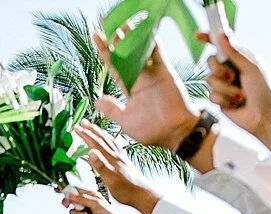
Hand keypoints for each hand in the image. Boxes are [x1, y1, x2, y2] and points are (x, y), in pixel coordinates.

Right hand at [61, 187, 123, 213]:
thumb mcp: (96, 203)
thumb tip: (70, 195)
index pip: (75, 189)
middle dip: (68, 203)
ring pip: (72, 212)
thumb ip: (82, 199)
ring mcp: (83, 212)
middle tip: (67, 204)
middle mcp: (85, 202)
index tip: (57, 189)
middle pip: (69, 200)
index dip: (65, 189)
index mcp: (89, 195)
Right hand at [74, 122, 159, 213]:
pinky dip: (110, 140)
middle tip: (83, 122)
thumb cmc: (126, 191)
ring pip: (109, 140)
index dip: (85, 135)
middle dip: (91, 129)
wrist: (142, 195)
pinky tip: (110, 142)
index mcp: (111, 159)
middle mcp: (117, 156)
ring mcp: (121, 158)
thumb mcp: (110, 180)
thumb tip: (91, 152)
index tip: (77, 128)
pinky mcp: (125, 162)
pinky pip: (116, 146)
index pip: (96, 143)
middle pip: (102, 138)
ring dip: (100, 132)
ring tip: (94, 127)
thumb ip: (100, 165)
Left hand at [91, 34, 200, 152]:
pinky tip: (144, 28)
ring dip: (132, 36)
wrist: (174, 133)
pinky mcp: (164, 71)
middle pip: (126, 54)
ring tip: (123, 23)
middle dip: (117, 39)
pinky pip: (157, 53)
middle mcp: (141, 78)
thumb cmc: (152, 131)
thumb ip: (112, 110)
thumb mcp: (126, 121)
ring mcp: (153, 73)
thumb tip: (98, 101)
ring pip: (140, 49)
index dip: (105, 52)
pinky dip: (151, 40)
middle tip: (108, 24)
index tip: (96, 37)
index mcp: (131, 88)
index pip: (114, 66)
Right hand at [199, 30, 270, 138]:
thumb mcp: (251, 68)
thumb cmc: (264, 91)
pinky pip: (211, 95)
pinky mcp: (219, 100)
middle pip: (210, 61)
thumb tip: (222, 35)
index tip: (198, 35)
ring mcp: (223, 85)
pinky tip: (235, 104)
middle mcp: (229, 70)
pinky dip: (224, 100)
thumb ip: (235, 53)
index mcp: (239, 59)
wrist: (263, 117)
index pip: (221, 45)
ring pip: (209, 79)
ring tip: (240, 96)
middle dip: (219, 69)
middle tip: (231, 76)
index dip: (208, 38)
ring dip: (226, 88)